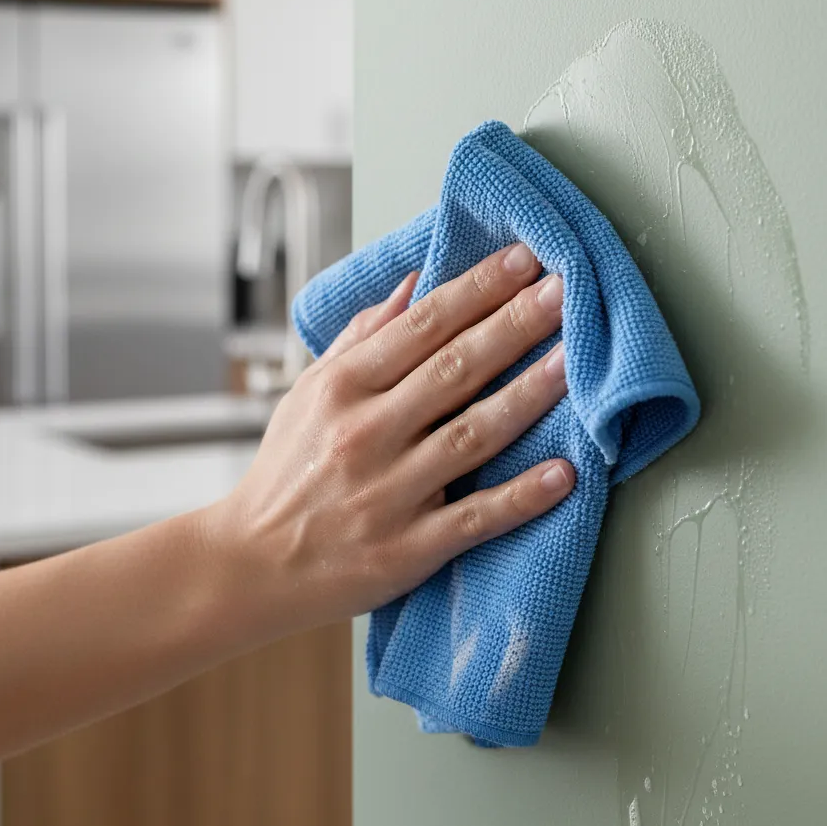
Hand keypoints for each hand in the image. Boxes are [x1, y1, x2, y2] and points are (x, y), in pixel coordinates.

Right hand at [205, 243, 572, 632]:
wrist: (252, 566)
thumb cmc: (285, 474)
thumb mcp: (308, 395)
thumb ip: (361, 339)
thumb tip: (414, 284)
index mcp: (342, 388)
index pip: (422, 326)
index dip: (477, 289)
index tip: (523, 260)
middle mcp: (366, 434)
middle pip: (455, 369)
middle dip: (514, 324)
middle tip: (564, 291)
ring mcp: (389, 493)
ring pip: (472, 434)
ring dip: (529, 395)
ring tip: (575, 362)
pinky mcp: (407, 549)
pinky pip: (473, 518)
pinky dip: (520, 497)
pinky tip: (563, 475)